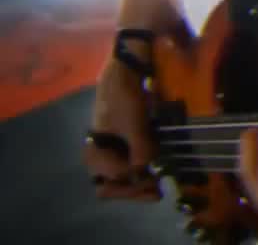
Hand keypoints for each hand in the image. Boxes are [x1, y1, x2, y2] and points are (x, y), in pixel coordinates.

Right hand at [84, 60, 161, 200]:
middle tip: (156, 192)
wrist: (126, 72)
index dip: (132, 184)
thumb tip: (147, 170)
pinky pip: (129, 164)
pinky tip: (155, 171)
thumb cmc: (124, 97)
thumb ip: (140, 150)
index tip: (153, 180)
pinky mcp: (123, 143)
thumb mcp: (133, 125)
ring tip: (157, 186)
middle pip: (112, 184)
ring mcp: (110, 149)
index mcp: (93, 152)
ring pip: (121, 177)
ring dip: (139, 182)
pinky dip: (141, 170)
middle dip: (134, 189)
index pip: (110, 182)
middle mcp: (98, 155)